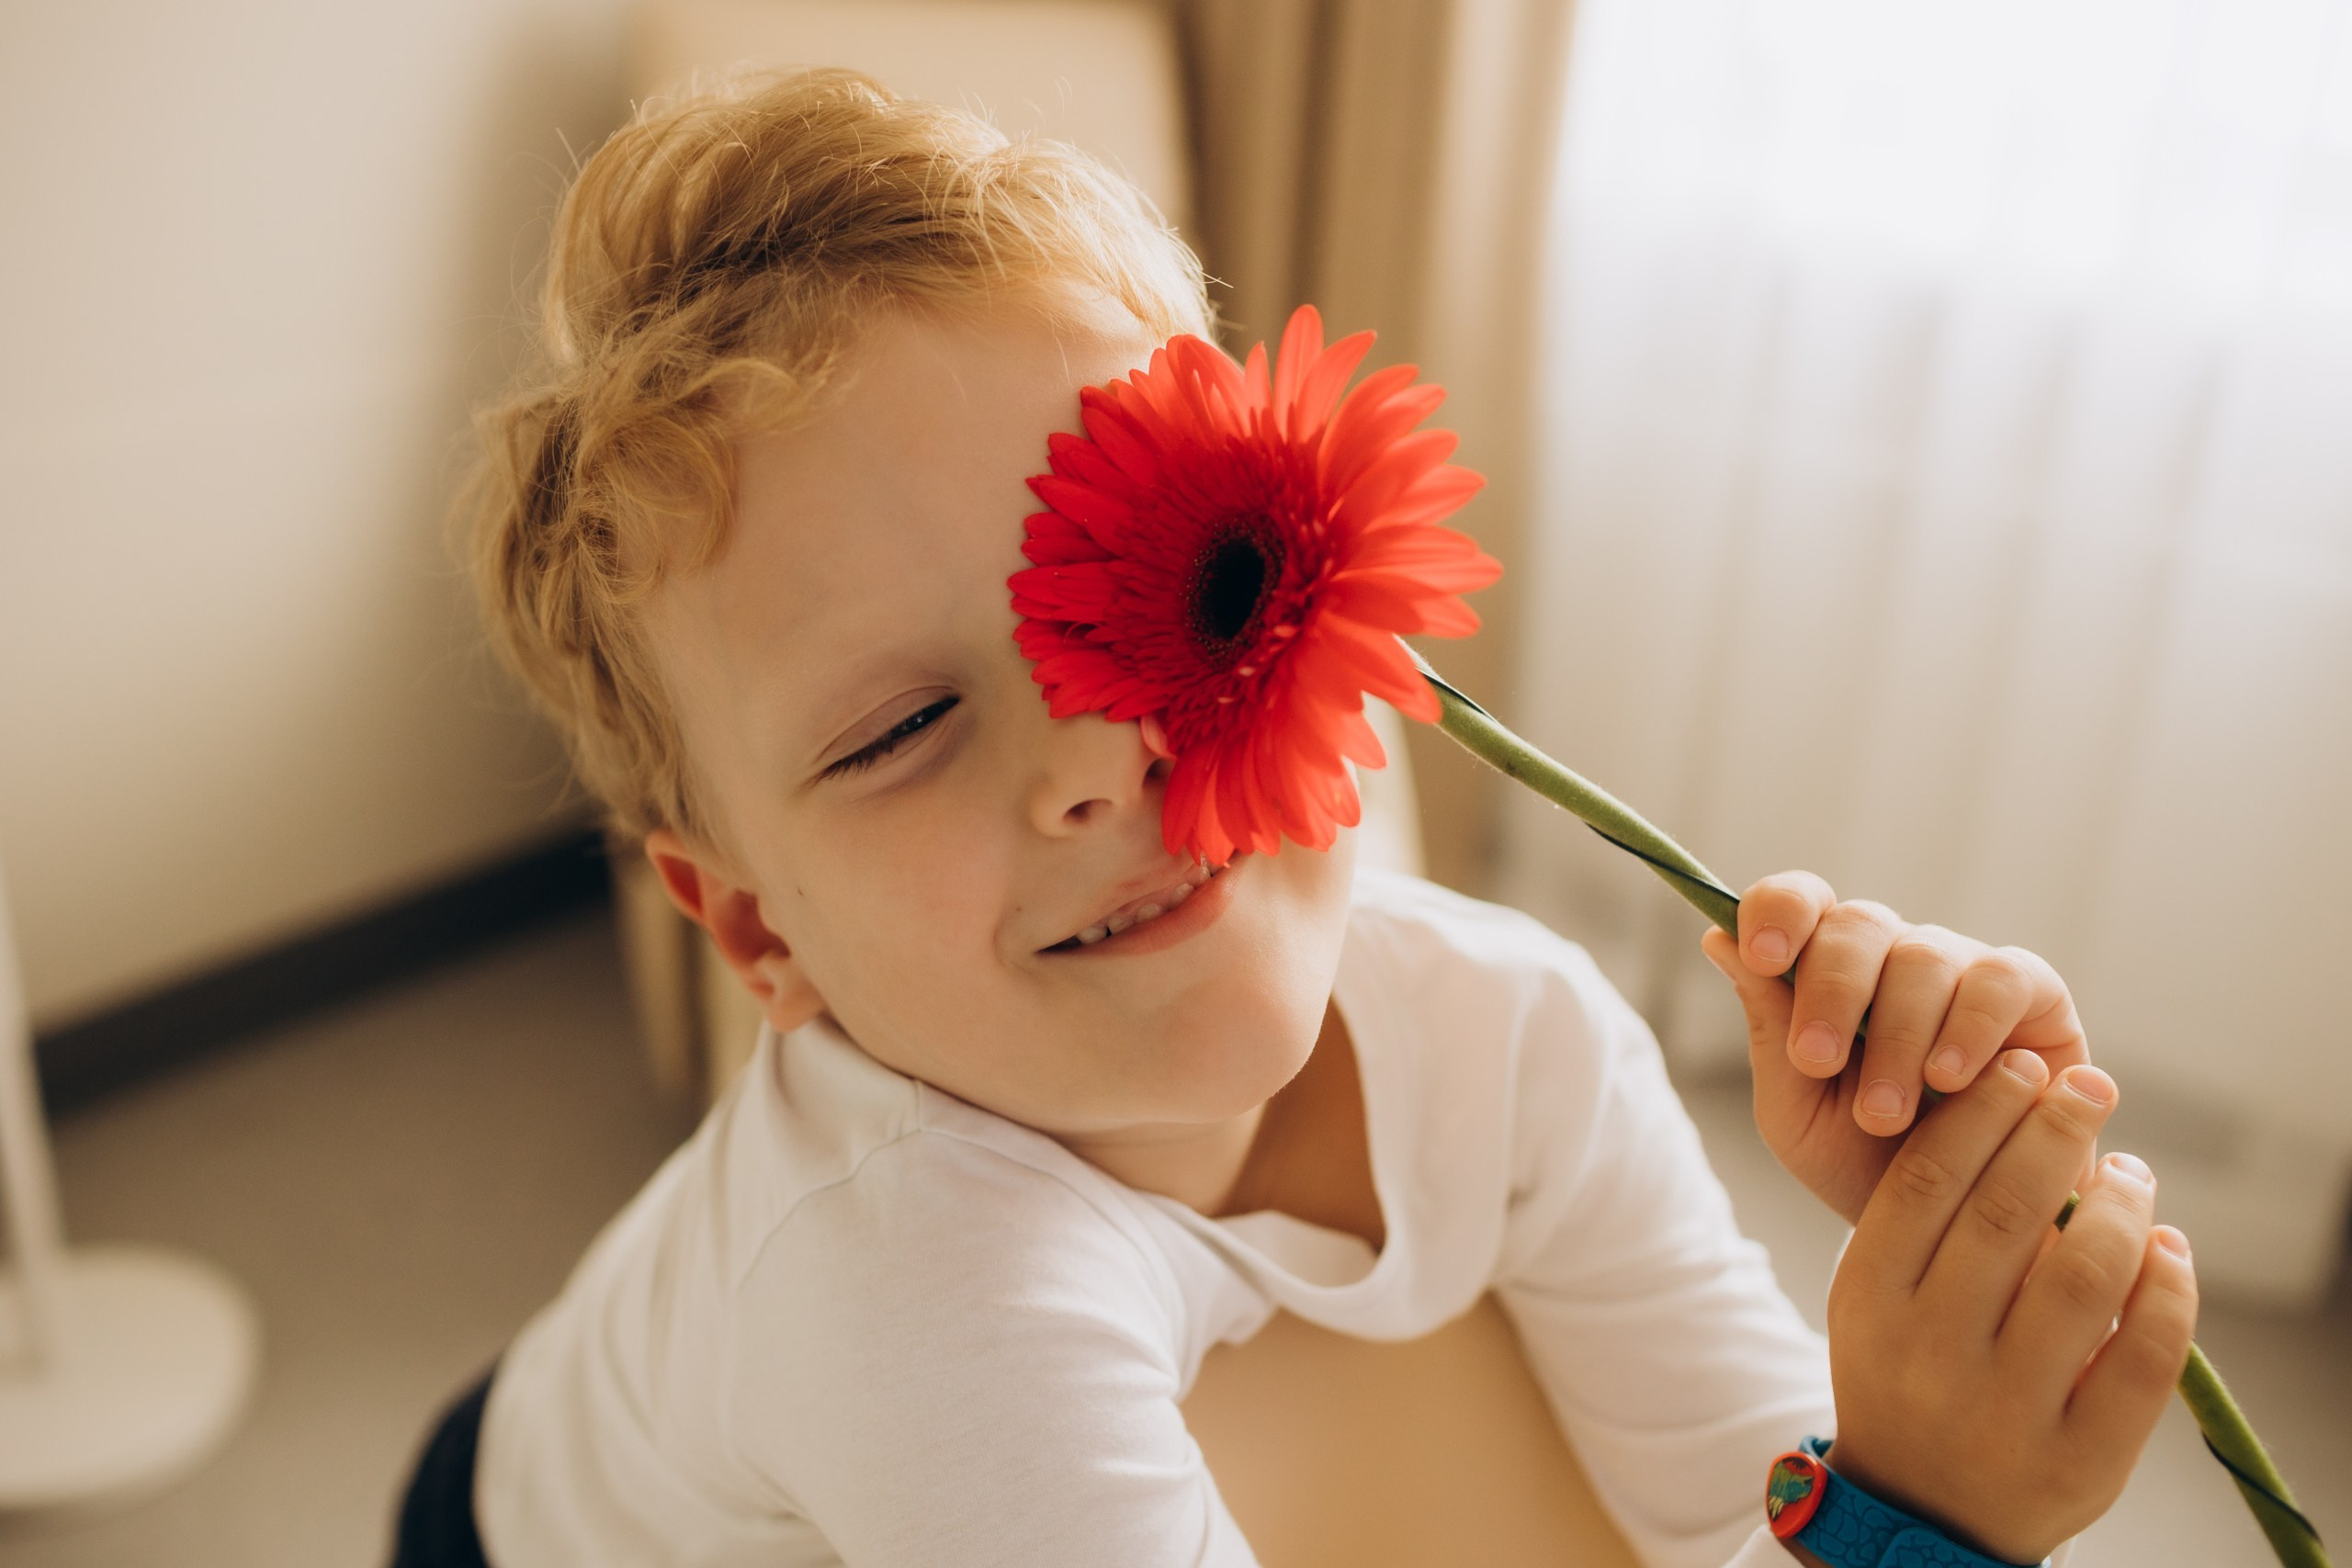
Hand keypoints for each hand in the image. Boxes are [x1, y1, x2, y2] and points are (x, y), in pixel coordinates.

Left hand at [1700, 872, 2088, 1223]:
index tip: (1760, 955)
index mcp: (1828, 969)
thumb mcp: (1796, 1109)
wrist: (1947, 1234)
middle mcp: (1896, 956)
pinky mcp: (2035, 996)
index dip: (1777, 912)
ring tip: (1883, 1112)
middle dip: (1829, 991)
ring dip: (1896, 1035)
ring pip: (1924, 956)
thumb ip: (1768, 1027)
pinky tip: (1947, 1080)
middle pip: (1858, 924)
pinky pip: (2002, 980)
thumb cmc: (1861, 1165)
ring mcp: (1965, 969)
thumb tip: (1716, 939)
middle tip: (1816, 1063)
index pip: (1801, 902)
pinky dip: (1970, 1026)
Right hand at [1819, 1050, 2197, 1562]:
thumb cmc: (1905, 1370)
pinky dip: (2170, 1289)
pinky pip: (2145, 1356)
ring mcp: (2005, 1411)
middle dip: (2058, 1131)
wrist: (1920, 1511)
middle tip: (2092, 1085)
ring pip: (2084, 1277)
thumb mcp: (1879, 1293)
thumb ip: (1924, 1214)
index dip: (1983, 1111)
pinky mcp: (2082, 1461)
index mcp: (1869, 1300)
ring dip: (2122, 1205)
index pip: (1929, 1178)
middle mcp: (1930, 1353)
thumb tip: (2018, 1103)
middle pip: (2005, 1212)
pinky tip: (2169, 1248)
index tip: (2024, 1066)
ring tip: (2132, 1171)